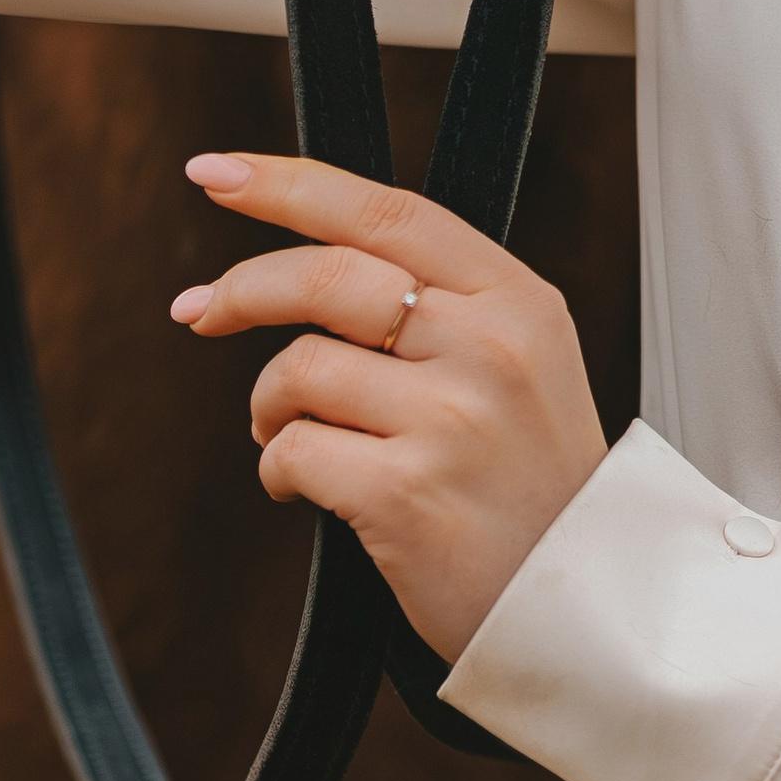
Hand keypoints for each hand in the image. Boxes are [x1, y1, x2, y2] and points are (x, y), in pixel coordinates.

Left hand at [171, 152, 607, 665]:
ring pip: (300, 368)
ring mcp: (450, 418)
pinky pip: (292, 451)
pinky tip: (302, 491)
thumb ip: (442, 302)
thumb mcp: (520, 362)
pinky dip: (277, 470)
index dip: (288, 185)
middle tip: (196, 310)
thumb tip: (310, 258)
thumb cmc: (532, 484)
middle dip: (242, 287)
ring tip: (285, 434)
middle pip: (328, 277)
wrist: (583, 608)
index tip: (214, 172)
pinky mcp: (405, 493)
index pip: (385, 211)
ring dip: (269, 404)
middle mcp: (488, 344)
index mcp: (516, 297)